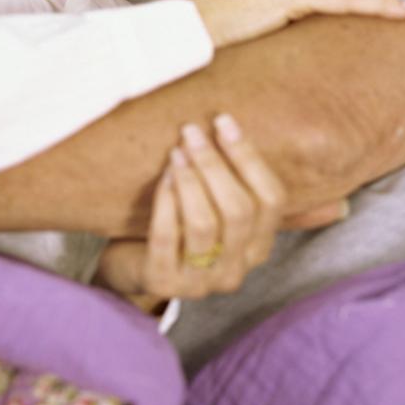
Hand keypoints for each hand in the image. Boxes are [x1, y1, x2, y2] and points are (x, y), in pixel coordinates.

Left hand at [94, 114, 286, 301]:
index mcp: (258, 247)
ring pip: (204, 225)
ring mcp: (200, 283)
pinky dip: (166, 201)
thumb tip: (227, 122)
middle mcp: (236, 269)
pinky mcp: (163, 282)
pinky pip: (166, 237)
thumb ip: (227, 179)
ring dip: (190, 180)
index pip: (272, 199)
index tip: (224, 121)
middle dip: (215, 164)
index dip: (249, 157)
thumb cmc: (178, 226)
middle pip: (239, 210)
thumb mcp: (211, 206)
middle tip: (191, 132)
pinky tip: (163, 176)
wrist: (133, 266)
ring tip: (175, 151)